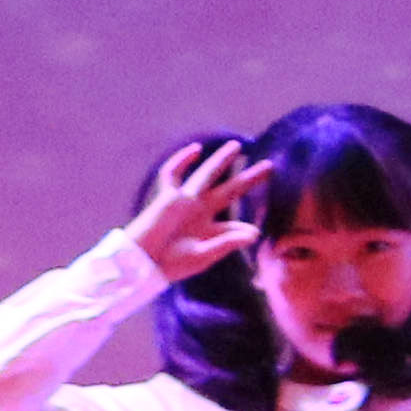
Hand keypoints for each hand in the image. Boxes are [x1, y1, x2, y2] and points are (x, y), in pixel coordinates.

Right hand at [127, 140, 264, 280]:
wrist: (141, 264)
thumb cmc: (170, 264)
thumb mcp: (203, 256)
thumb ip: (228, 243)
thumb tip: (256, 233)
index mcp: (210, 230)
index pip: (235, 225)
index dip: (244, 230)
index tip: (254, 232)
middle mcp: (201, 213)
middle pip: (230, 191)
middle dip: (249, 179)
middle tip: (269, 166)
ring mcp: (185, 203)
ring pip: (207, 175)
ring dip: (222, 160)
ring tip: (237, 146)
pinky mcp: (168, 198)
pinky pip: (172, 175)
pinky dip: (181, 161)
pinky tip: (195, 149)